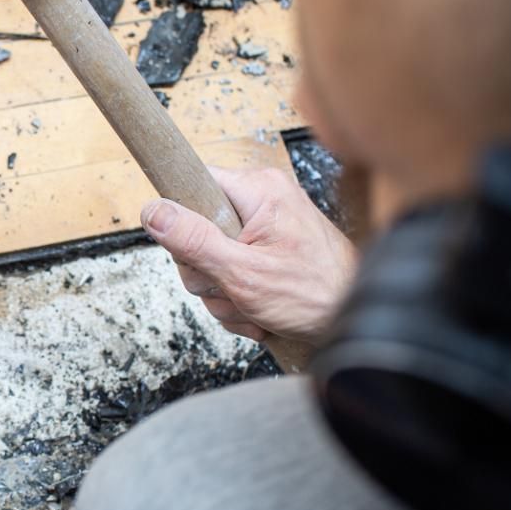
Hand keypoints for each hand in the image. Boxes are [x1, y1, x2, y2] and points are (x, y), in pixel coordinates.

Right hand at [141, 166, 356, 342]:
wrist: (357, 324)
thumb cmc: (317, 295)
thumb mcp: (243, 273)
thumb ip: (194, 241)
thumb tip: (153, 211)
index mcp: (259, 191)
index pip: (193, 185)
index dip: (183, 222)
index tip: (194, 251)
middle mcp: (263, 202)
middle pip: (196, 232)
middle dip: (208, 274)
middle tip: (234, 289)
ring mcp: (266, 229)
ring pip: (211, 261)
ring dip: (224, 294)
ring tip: (253, 306)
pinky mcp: (268, 253)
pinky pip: (231, 275)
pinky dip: (239, 301)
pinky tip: (259, 313)